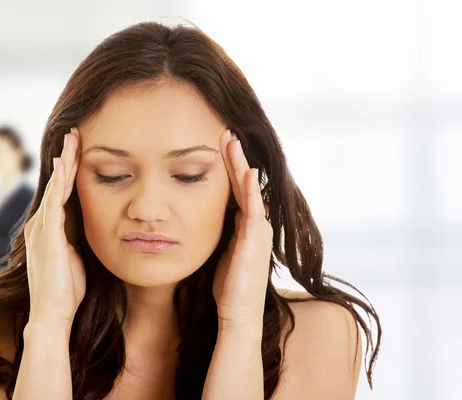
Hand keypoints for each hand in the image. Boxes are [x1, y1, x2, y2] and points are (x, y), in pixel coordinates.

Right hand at [24, 127, 84, 329]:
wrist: (53, 312)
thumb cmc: (67, 287)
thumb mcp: (76, 254)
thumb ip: (77, 234)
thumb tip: (90, 219)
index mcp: (49, 228)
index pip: (62, 191)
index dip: (70, 169)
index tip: (78, 148)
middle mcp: (41, 223)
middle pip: (57, 183)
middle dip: (67, 157)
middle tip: (74, 132)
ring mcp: (42, 228)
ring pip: (55, 187)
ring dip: (65, 162)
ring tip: (72, 139)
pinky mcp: (48, 236)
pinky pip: (55, 202)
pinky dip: (60, 182)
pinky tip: (65, 165)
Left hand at [213, 129, 272, 334]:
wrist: (238, 314)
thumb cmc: (229, 287)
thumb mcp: (224, 252)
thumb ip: (225, 233)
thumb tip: (217, 217)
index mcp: (245, 226)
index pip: (236, 189)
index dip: (229, 167)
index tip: (219, 145)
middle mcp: (255, 224)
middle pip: (243, 183)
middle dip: (234, 157)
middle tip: (225, 132)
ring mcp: (257, 232)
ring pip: (248, 191)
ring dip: (240, 165)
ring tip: (232, 141)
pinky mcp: (253, 242)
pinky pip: (252, 211)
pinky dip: (250, 191)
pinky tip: (247, 172)